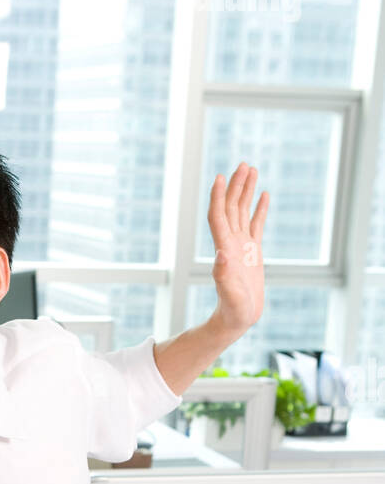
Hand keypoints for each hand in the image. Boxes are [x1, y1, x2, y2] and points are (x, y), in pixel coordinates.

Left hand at [207, 162, 268, 336]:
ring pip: (242, 212)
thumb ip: (223, 276)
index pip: (219, 216)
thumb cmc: (233, 310)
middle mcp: (231, 243)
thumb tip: (220, 256)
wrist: (237, 318)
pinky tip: (264, 195)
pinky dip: (259, 209)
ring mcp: (241, 246)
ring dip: (246, 191)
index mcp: (225, 249)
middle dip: (236, 186)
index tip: (221, 177)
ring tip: (251, 170)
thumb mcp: (229, 294)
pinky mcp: (252, 252)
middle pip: (231, 208)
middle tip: (243, 165)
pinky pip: (255, 225)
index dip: (219, 196)